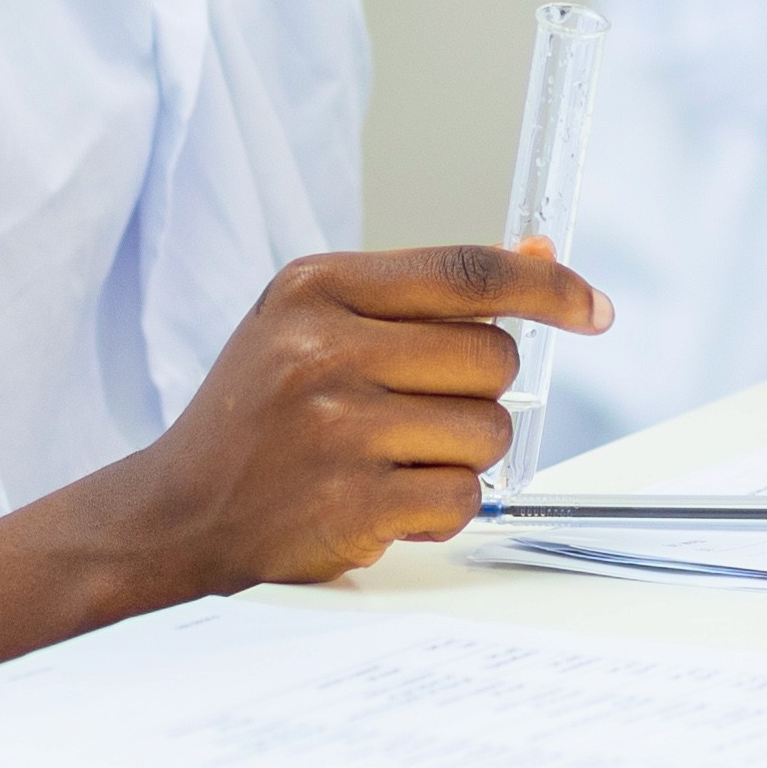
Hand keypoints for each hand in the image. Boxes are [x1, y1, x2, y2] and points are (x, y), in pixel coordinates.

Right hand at [0, 245, 610, 679]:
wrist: (174, 513)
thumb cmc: (258, 415)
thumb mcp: (318, 326)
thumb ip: (425, 294)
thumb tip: (540, 254)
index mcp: (315, 285)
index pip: (466, 272)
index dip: (546, 289)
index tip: (593, 309)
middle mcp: (322, 345)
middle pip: (492, 359)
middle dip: (477, 395)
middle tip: (416, 415)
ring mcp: (335, 425)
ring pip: (487, 434)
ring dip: (459, 457)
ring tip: (388, 461)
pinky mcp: (349, 500)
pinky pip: (462, 499)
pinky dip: (440, 509)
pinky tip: (385, 503)